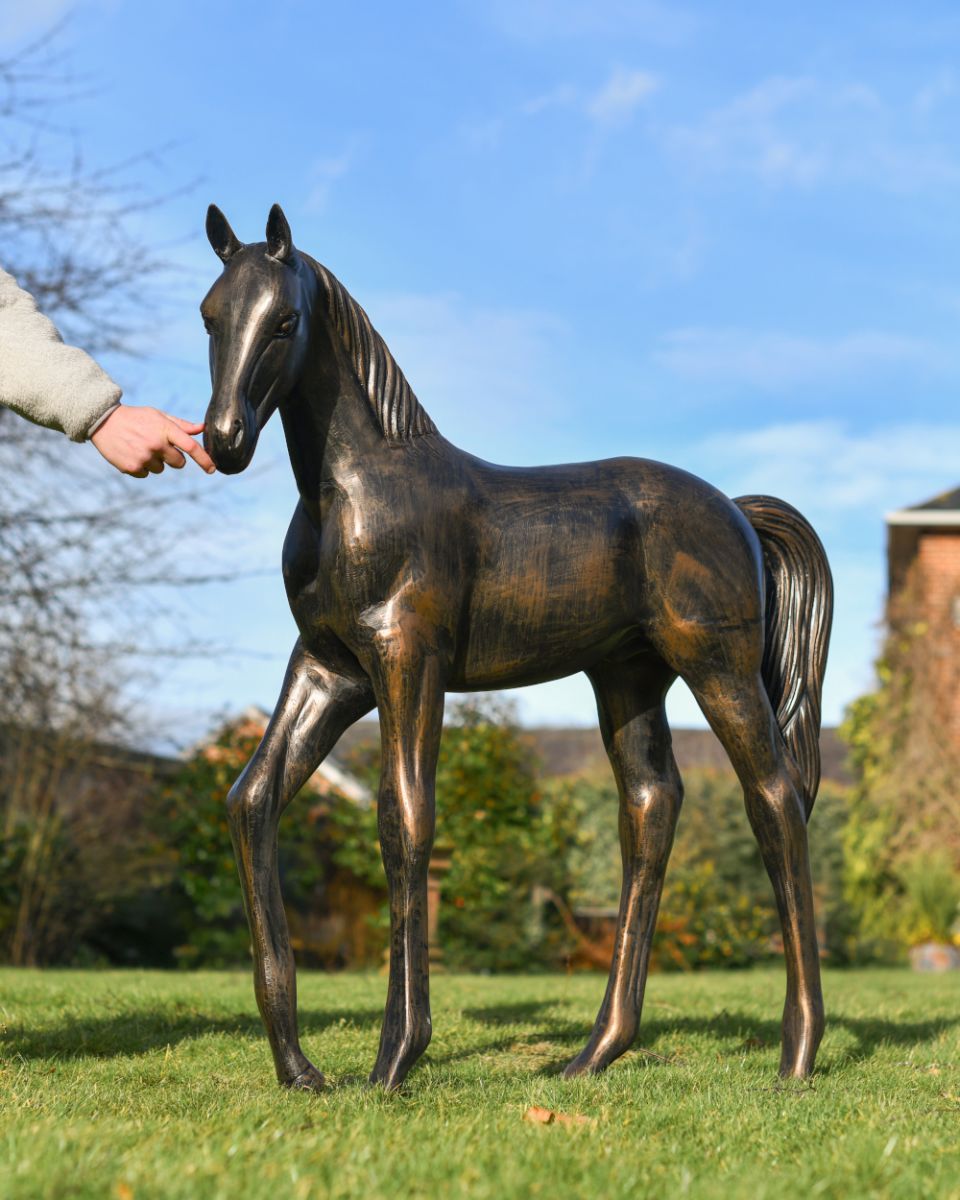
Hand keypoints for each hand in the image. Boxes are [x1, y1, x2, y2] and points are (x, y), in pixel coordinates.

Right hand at [90, 406, 215, 476]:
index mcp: (165, 429)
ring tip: (140, 446)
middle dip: (173, 457)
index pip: (190, 447)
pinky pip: (146, 474)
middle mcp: (157, 444)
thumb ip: (180, 424)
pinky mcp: (133, 467)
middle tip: (157, 446)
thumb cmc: (136, 418)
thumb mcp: (158, 416)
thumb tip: (201, 428)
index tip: (212, 469)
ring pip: (161, 469)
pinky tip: (132, 453)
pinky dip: (141, 467)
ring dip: (155, 461)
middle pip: (179, 463)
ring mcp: (144, 457)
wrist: (104, 421)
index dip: (204, 459)